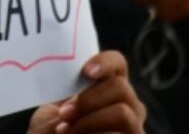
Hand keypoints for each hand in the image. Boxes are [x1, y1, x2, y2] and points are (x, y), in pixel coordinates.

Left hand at [28, 51, 144, 133]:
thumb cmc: (53, 129)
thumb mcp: (54, 109)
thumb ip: (65, 96)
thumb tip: (69, 84)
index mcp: (107, 86)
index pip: (117, 63)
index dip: (105, 62)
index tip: (86, 72)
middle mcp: (128, 104)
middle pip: (120, 87)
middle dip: (87, 100)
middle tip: (64, 114)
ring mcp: (135, 125)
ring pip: (123, 113)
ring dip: (90, 120)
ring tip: (65, 130)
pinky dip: (95, 133)